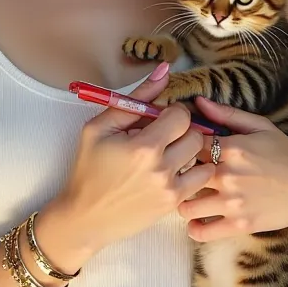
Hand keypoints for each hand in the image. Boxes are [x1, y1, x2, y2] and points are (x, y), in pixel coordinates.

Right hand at [54, 65, 214, 257]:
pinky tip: (173, 170)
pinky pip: (201, 178)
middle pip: (195, 134)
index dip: (171, 112)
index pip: (181, 115)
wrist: (85, 216)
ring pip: (202, 156)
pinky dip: (193, 170)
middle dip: (181, 129)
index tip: (157, 119)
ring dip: (188, 150)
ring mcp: (171, 189)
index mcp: (143, 146)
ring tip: (169, 152)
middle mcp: (162, 169)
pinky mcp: (174, 204)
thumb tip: (165, 70)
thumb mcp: (100, 127)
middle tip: (163, 135)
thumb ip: (136, 98)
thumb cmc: (88, 169)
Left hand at [179, 97, 287, 242]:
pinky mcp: (239, 225)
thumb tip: (198, 101)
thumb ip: (226, 114)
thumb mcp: (260, 127)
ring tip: (188, 196)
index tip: (180, 148)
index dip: (180, 145)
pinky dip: (193, 228)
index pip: (187, 143)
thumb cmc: (286, 154)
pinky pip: (202, 232)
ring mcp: (232, 203)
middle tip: (178, 173)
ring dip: (183, 201)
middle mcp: (228, 176)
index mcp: (232, 148)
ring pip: (185, 206)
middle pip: (182, 174)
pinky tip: (196, 220)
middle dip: (176, 173)